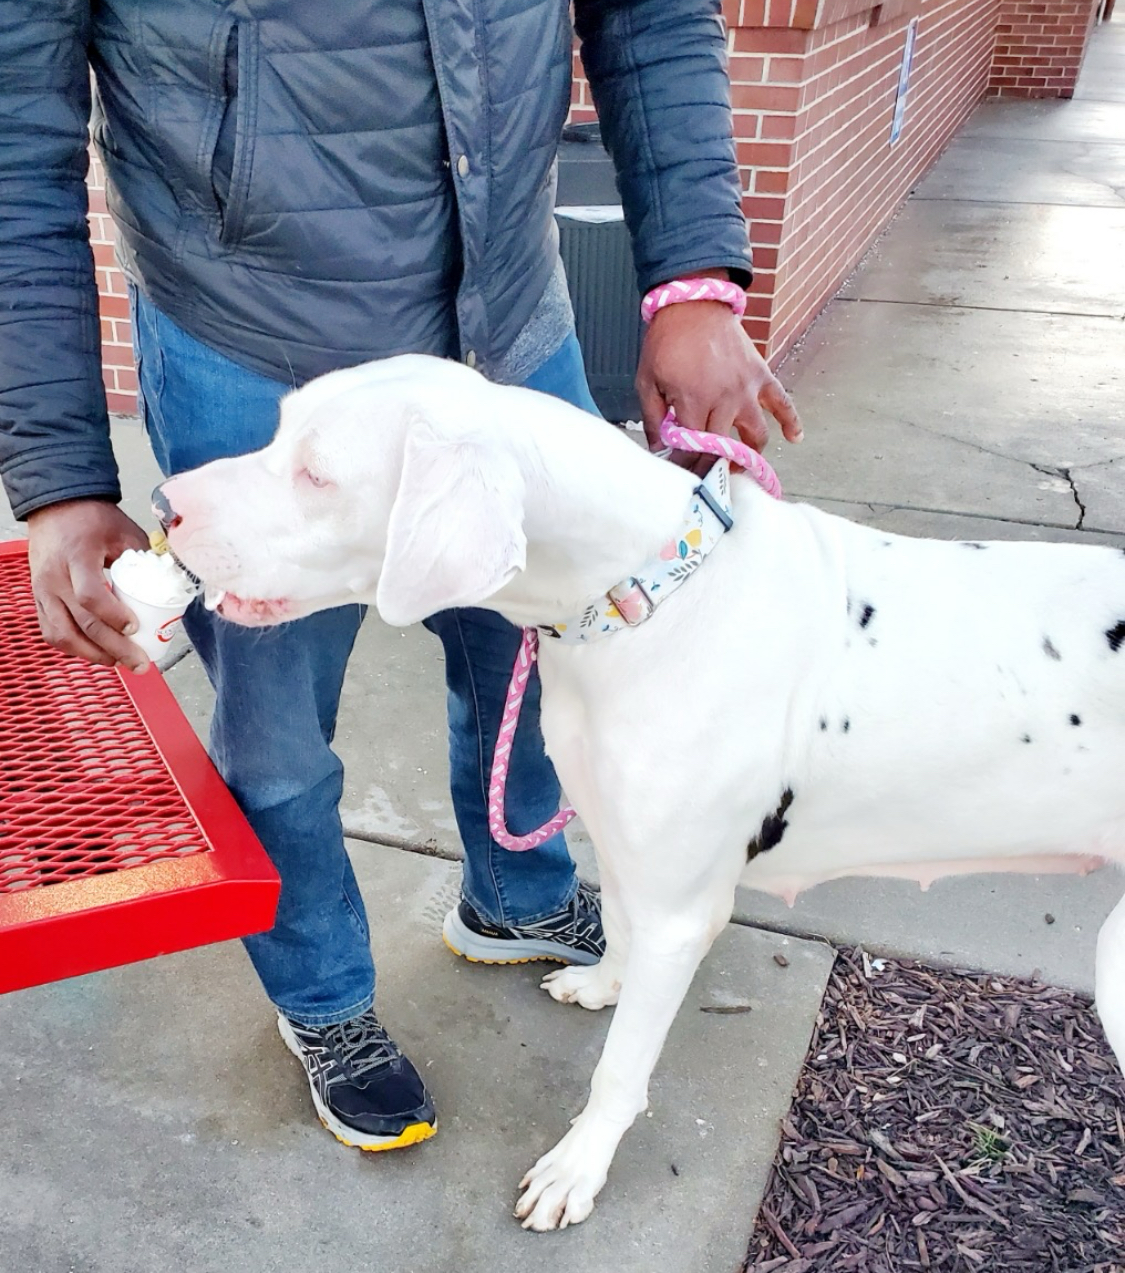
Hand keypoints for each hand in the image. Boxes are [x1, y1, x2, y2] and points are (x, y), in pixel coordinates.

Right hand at [27, 499, 152, 672]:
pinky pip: (51, 632)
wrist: (57, 506)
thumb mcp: (125, 531)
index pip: (90, 595)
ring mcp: (42, 591)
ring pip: (62, 635)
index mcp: (77, 557)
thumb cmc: (94, 519)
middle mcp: (54, 577)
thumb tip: (178, 582)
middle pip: (81, 623)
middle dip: (113, 648)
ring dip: (92, 655)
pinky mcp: (38, 599)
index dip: (113, 616)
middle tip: (139, 662)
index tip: (135, 626)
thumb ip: (148, 558)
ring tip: (119, 662)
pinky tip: (96, 653)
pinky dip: (73, 648)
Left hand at [637, 286, 802, 473]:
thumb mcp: (647, 381)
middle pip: (724, 449)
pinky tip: (795, 438)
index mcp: (693, 402)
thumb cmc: (667, 343)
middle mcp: (724, 400)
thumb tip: (659, 450)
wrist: (692, 305)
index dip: (686, 466)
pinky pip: (783, 402)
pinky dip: (792, 421)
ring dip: (750, 455)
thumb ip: (653, 420)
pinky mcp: (762, 376)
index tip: (683, 474)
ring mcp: (747, 389)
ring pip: (757, 436)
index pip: (692, 449)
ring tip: (740, 465)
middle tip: (708, 475)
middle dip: (714, 467)